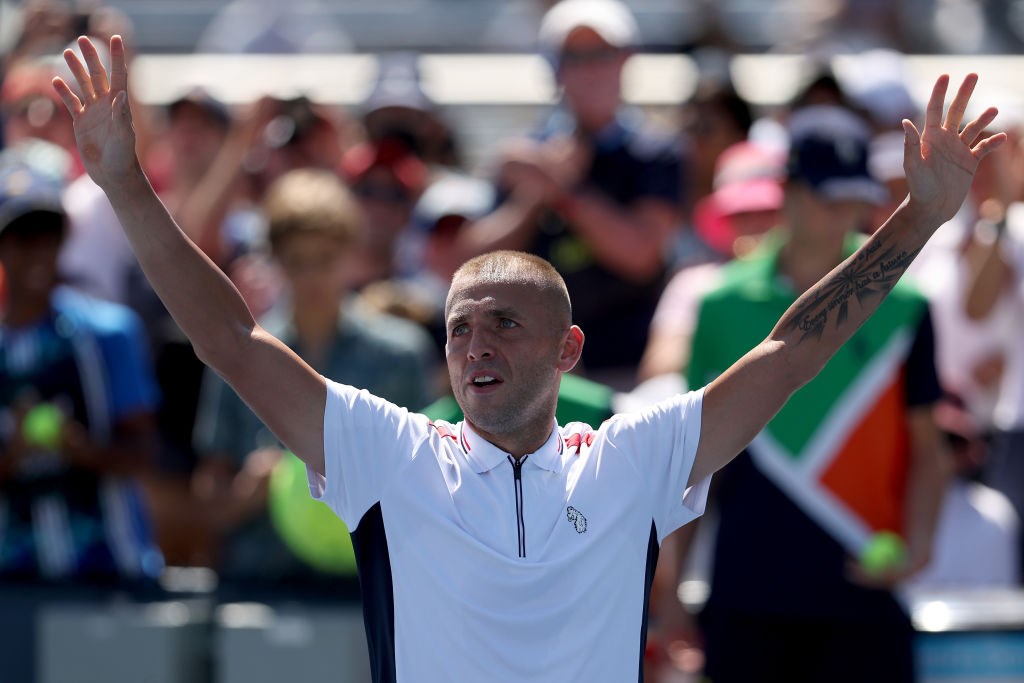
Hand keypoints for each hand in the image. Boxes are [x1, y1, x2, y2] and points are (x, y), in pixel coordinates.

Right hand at [52, 35, 139, 189]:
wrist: (113, 174)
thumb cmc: (123, 156)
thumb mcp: (124, 135)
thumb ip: (122, 115)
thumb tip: (121, 93)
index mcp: (119, 105)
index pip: (118, 76)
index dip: (117, 57)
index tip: (115, 38)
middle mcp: (106, 105)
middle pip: (98, 76)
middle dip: (91, 57)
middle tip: (82, 39)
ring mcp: (93, 112)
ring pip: (83, 85)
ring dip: (76, 70)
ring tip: (67, 53)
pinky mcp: (81, 122)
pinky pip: (71, 103)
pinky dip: (64, 92)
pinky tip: (55, 80)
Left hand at [903, 73, 1005, 225]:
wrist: (931, 209)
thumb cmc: (918, 188)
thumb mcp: (913, 166)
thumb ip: (911, 144)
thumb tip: (905, 122)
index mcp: (929, 138)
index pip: (934, 110)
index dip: (939, 93)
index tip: (945, 75)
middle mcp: (944, 140)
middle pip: (956, 111)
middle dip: (964, 93)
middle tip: (974, 74)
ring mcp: (958, 150)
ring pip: (973, 128)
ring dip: (983, 118)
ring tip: (994, 110)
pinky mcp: (969, 162)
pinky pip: (984, 148)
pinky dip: (994, 143)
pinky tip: (1002, 138)